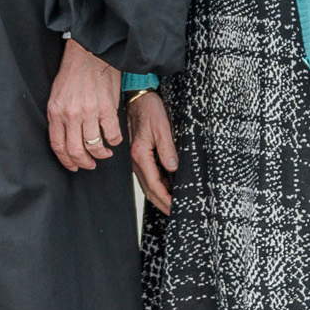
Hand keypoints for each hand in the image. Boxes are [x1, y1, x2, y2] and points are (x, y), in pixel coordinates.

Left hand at [47, 38, 121, 171]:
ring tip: (104, 153)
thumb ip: (59, 116)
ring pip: (94, 146)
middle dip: (84, 162)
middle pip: (75, 150)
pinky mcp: (106, 108)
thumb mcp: (57, 94)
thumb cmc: (74, 72)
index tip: (73, 166)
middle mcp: (71, 114)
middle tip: (90, 164)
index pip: (58, 145)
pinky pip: (112, 135)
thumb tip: (66, 137)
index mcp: (56, 111)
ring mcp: (89, 112)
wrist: (90, 53)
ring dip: (100, 154)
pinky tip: (114, 139)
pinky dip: (114, 141)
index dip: (66, 160)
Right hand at [128, 91, 177, 212]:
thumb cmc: (148, 109)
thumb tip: (172, 169)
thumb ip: (167, 149)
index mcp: (140, 154)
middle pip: (148, 189)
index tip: (175, 208)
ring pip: (146, 183)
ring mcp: (135, 158)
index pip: (153, 184)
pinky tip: (164, 187)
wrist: (137, 97)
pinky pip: (146, 175)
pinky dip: (155, 185)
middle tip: (174, 213)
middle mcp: (135, 159)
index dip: (165, 198)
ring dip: (158, 196)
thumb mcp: (162, 127)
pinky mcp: (138, 154)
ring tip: (170, 204)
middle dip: (161, 203)